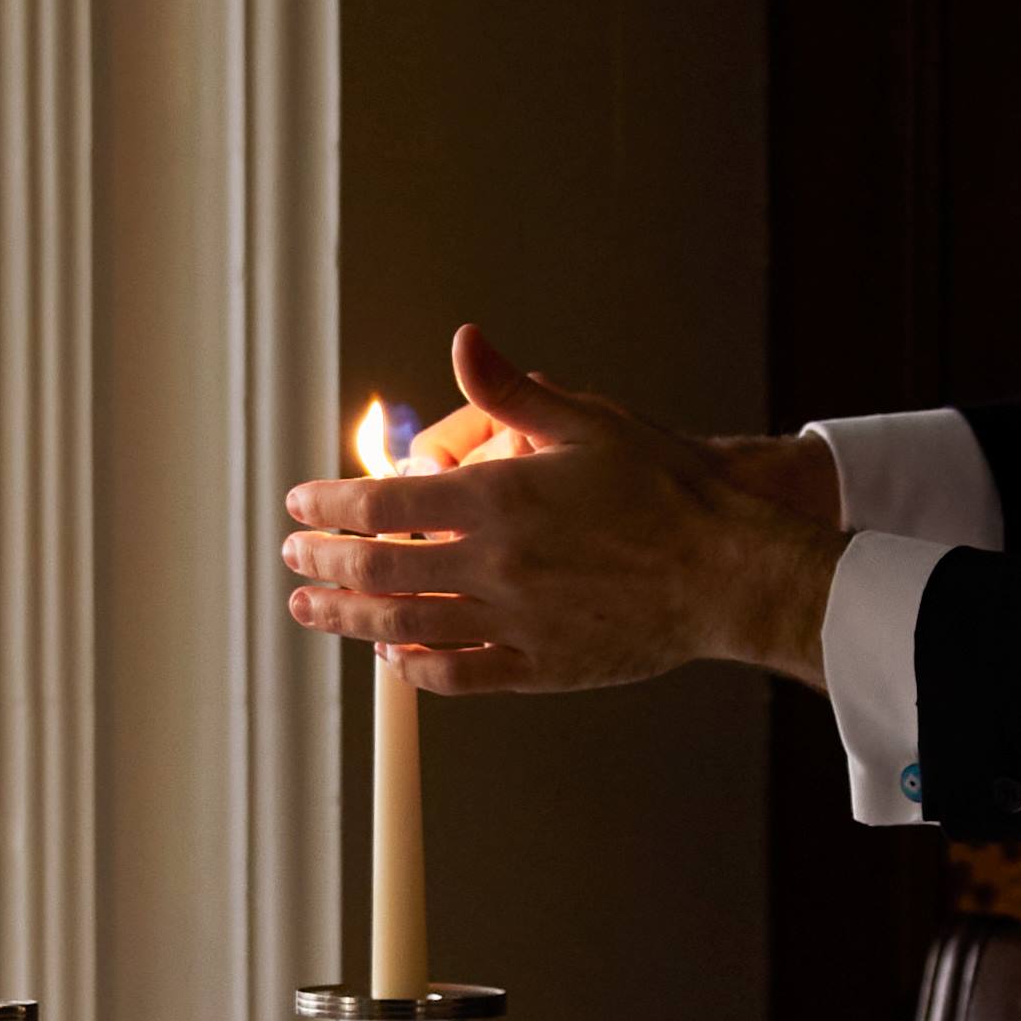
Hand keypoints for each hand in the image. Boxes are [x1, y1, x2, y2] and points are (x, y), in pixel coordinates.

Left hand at [280, 325, 846, 693]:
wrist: (728, 571)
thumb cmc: (667, 489)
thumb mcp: (588, 420)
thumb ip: (510, 391)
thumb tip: (462, 342)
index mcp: (496, 500)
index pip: (380, 504)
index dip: (327, 505)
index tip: (300, 504)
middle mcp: (492, 566)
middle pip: (375, 571)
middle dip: (321, 562)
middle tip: (292, 557)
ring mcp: (512, 623)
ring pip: (402, 629)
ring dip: (345, 620)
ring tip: (311, 610)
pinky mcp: (540, 668)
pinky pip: (457, 678)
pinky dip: (413, 671)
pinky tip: (393, 658)